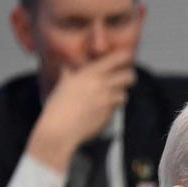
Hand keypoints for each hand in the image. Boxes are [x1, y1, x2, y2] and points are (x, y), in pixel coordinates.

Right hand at [26, 50, 135, 172]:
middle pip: (130, 76)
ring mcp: (107, 100)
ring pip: (124, 94)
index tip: (127, 58)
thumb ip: (70, 73)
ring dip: (118, 96)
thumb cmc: (57, 107)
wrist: (59, 130)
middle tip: (123, 80)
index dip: (126, 57)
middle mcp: (100, 84)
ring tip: (105, 98)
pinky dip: (111, 109)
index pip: (117, 58)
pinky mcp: (110, 114)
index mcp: (89, 72)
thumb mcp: (63, 84)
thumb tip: (67, 65)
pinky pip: (116, 109)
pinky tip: (98, 111)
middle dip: (128, 78)